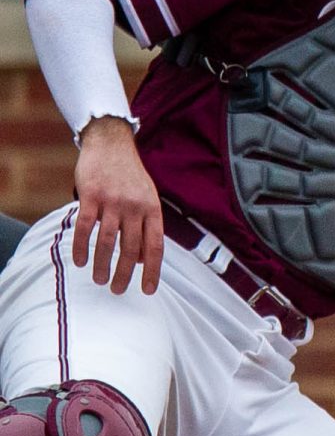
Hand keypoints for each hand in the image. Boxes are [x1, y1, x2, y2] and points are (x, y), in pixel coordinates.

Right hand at [70, 118, 162, 295]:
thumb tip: (144, 260)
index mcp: (153, 209)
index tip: (149, 290)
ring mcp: (113, 201)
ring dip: (103, 264)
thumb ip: (146, 226)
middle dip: (125, 274)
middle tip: (118, 290)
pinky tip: (79, 261)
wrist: (111, 144)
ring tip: (100, 280)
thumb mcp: (147, 199)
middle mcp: (135, 207)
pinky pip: (85, 227)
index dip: (153, 271)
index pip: (155, 246)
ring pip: (108, 241)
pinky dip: (81, 247)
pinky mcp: (91, 196)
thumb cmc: (130, 177)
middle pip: (131, 248)